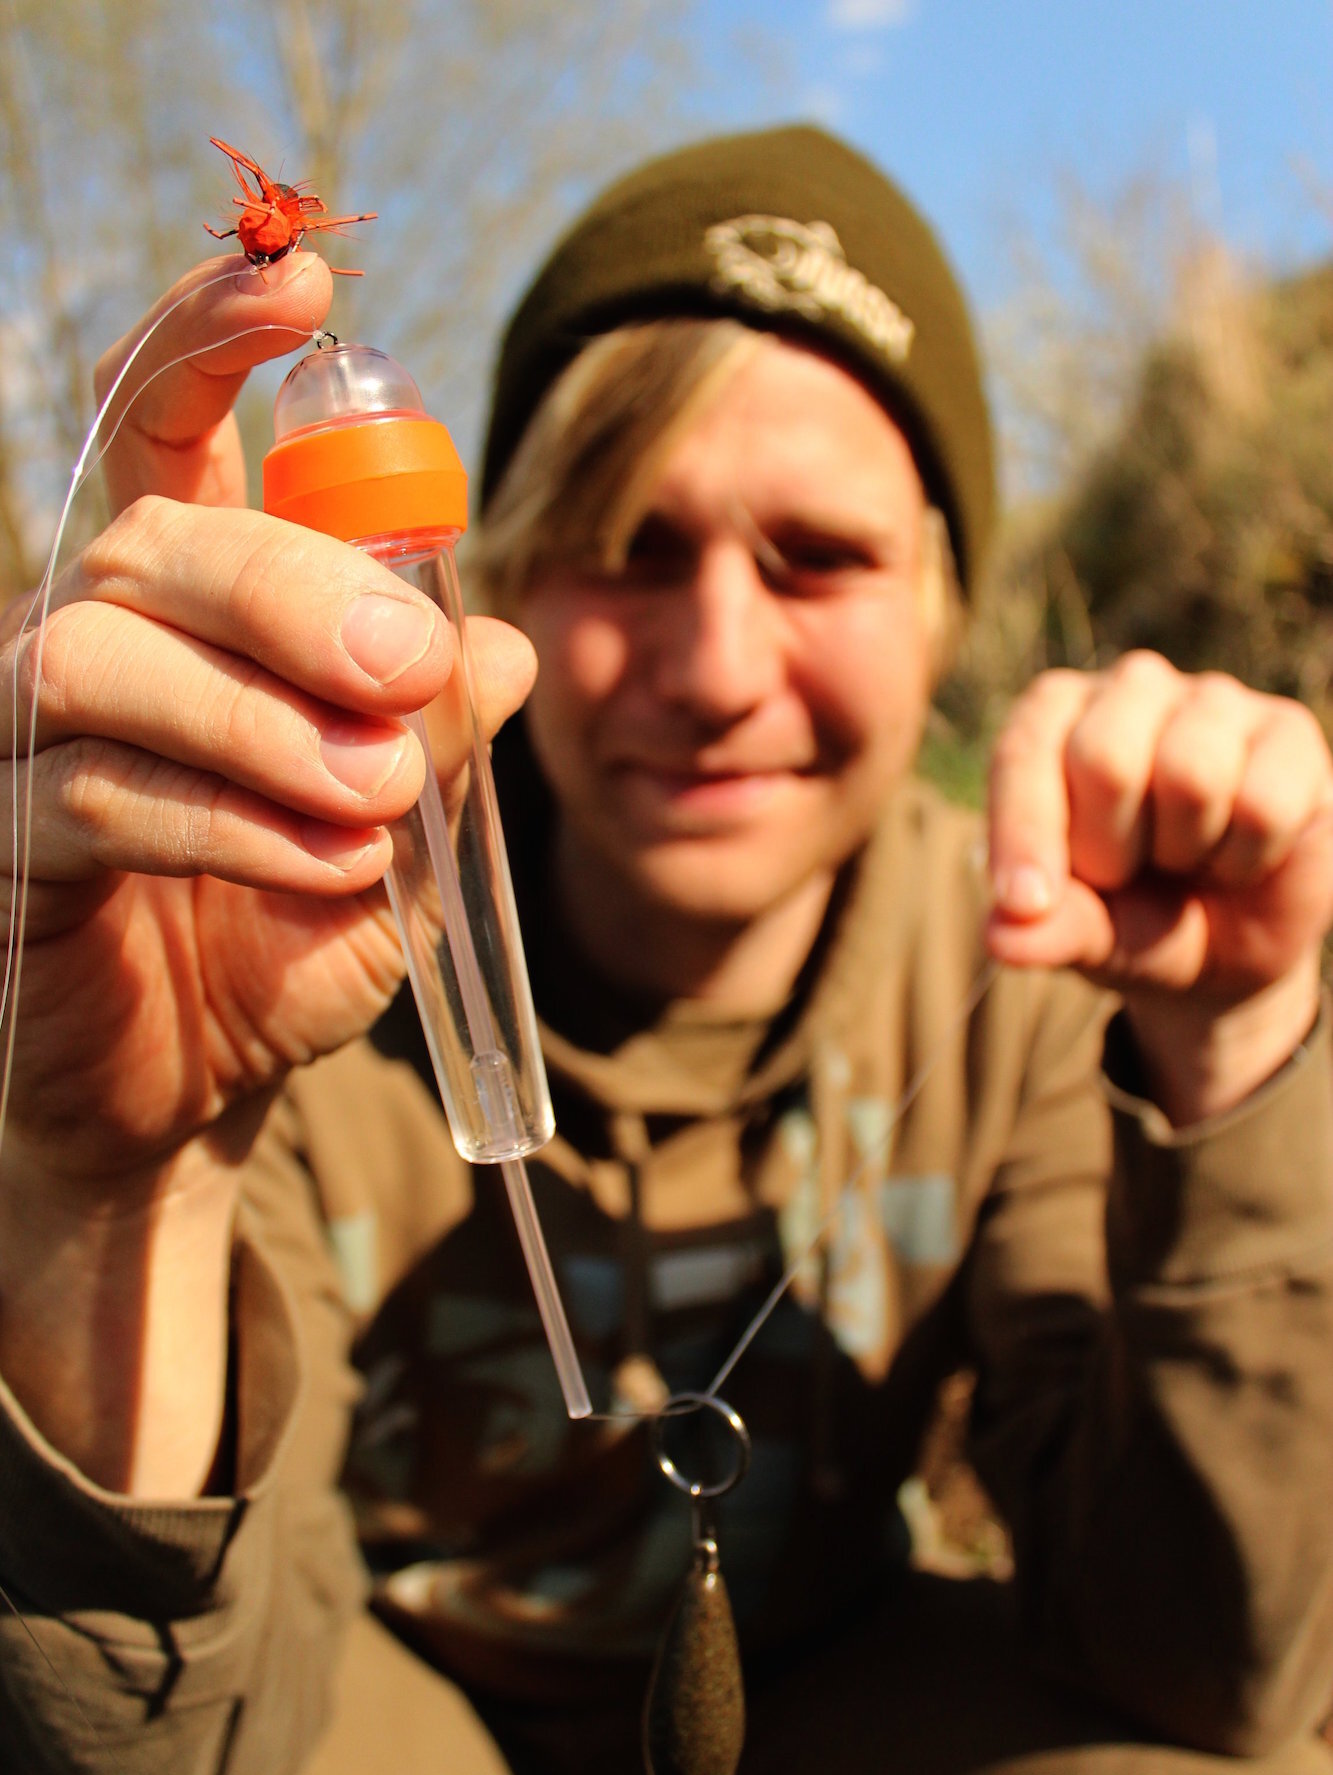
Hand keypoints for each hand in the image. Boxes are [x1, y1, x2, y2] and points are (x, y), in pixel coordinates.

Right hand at [0, 253, 534, 1490]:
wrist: (201, 1090)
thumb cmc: (288, 936)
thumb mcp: (399, 830)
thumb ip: (436, 729)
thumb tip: (501, 635)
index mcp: (188, 608)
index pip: (170, 433)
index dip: (212, 341)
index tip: (296, 288)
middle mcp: (89, 640)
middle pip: (153, 538)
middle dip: (294, 591)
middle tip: (406, 674)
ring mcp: (25, 740)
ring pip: (96, 650)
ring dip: (259, 719)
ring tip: (370, 804)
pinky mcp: (4, 845)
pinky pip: (83, 793)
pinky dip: (220, 823)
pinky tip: (318, 870)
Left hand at [986, 652, 1332, 1121]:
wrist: (1233, 950)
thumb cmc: (1136, 919)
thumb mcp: (1086, 935)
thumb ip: (1047, 928)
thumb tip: (1002, 936)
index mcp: (1054, 717)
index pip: (1025, 754)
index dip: (1024, 835)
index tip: (1026, 904)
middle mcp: (1130, 688)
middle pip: (1104, 757)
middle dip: (1111, 848)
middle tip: (1127, 872)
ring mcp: (1213, 700)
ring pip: (1191, 774)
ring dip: (1184, 849)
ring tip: (1186, 857)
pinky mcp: (1286, 729)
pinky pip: (1261, 803)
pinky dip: (1246, 857)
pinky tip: (1241, 855)